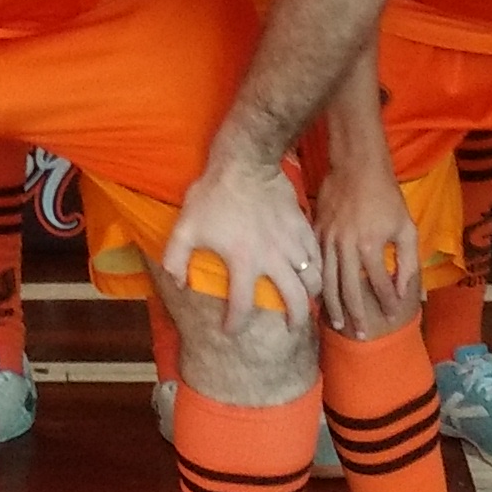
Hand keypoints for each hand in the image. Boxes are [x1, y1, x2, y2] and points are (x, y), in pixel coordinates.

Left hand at [164, 151, 317, 326]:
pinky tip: (312, 272)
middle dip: (294, 319)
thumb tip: (178, 284)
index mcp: (243, 262)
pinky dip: (317, 268)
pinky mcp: (302, 226)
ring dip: (311, 295)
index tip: (231, 330)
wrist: (245, 161)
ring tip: (307, 301)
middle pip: (294, 300)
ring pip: (312, 278)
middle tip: (291, 328)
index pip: (242, 306)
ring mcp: (291, 242)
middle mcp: (273, 258)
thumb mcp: (185, 227)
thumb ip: (175, 259)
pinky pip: (317, 254)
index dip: (235, 324)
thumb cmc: (213, 194)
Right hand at [316, 156, 421, 336]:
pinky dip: (317, 284)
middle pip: (350, 291)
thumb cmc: (386, 197)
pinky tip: (320, 297)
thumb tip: (406, 292)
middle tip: (361, 335)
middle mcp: (346, 247)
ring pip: (327, 281)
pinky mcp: (315, 233)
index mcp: (370, 246)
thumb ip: (408, 262)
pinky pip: (315, 264)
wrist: (356, 167)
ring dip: (333, 306)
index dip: (388, 303)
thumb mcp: (406, 228)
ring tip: (337, 324)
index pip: (381, 284)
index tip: (392, 317)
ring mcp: (327, 240)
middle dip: (357, 315)